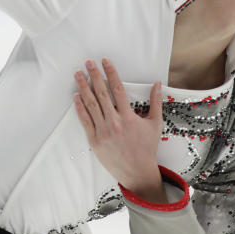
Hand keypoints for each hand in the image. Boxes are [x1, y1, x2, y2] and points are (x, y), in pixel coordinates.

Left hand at [73, 58, 165, 202]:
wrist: (137, 172)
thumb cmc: (147, 148)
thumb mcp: (155, 124)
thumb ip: (156, 102)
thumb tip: (158, 84)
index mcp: (129, 117)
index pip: (118, 89)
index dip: (111, 73)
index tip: (105, 61)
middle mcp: (114, 122)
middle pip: (101, 93)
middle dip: (94, 75)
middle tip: (88, 62)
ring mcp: (103, 131)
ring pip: (91, 104)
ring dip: (83, 87)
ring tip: (78, 74)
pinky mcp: (94, 140)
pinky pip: (85, 120)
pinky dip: (80, 107)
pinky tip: (76, 96)